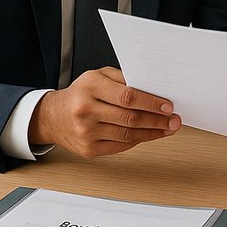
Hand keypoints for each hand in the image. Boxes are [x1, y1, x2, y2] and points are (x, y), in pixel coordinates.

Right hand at [30, 67, 178, 156]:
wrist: (53, 117)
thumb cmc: (80, 94)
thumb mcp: (98, 76)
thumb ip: (123, 79)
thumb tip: (152, 89)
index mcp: (90, 87)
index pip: (127, 97)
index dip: (151, 103)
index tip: (167, 106)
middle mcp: (86, 110)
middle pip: (130, 117)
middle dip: (157, 120)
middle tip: (173, 120)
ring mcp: (86, 132)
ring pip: (127, 135)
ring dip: (152, 133)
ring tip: (166, 129)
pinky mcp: (88, 149)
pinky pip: (120, 146)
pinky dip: (137, 140)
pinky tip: (148, 135)